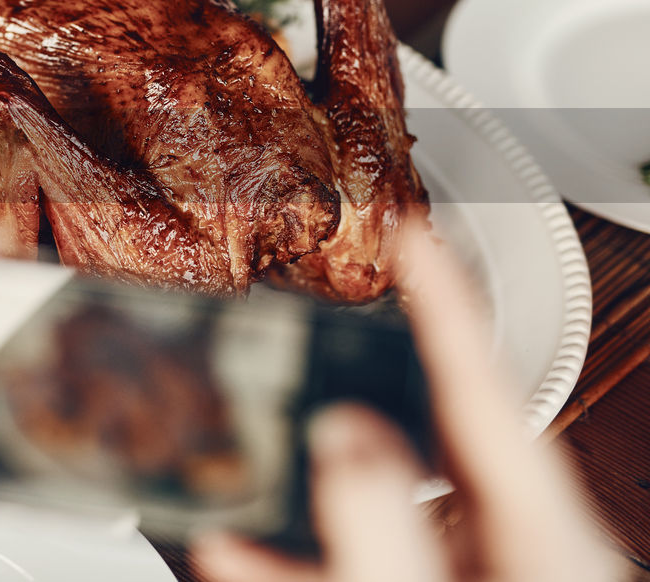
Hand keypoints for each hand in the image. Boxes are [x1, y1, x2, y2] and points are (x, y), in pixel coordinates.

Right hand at [193, 223, 622, 581]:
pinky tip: (236, 548)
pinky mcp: (448, 581)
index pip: (481, 385)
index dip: (444, 298)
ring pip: (389, 491)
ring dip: (310, 482)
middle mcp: (517, 537)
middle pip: (432, 423)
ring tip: (247, 458)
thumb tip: (339, 435)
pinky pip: (371, 545)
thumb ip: (382, 530)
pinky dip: (303, 548)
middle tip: (325, 315)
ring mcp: (484, 562)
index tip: (414, 230)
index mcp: (540, 533)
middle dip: (363, 371)